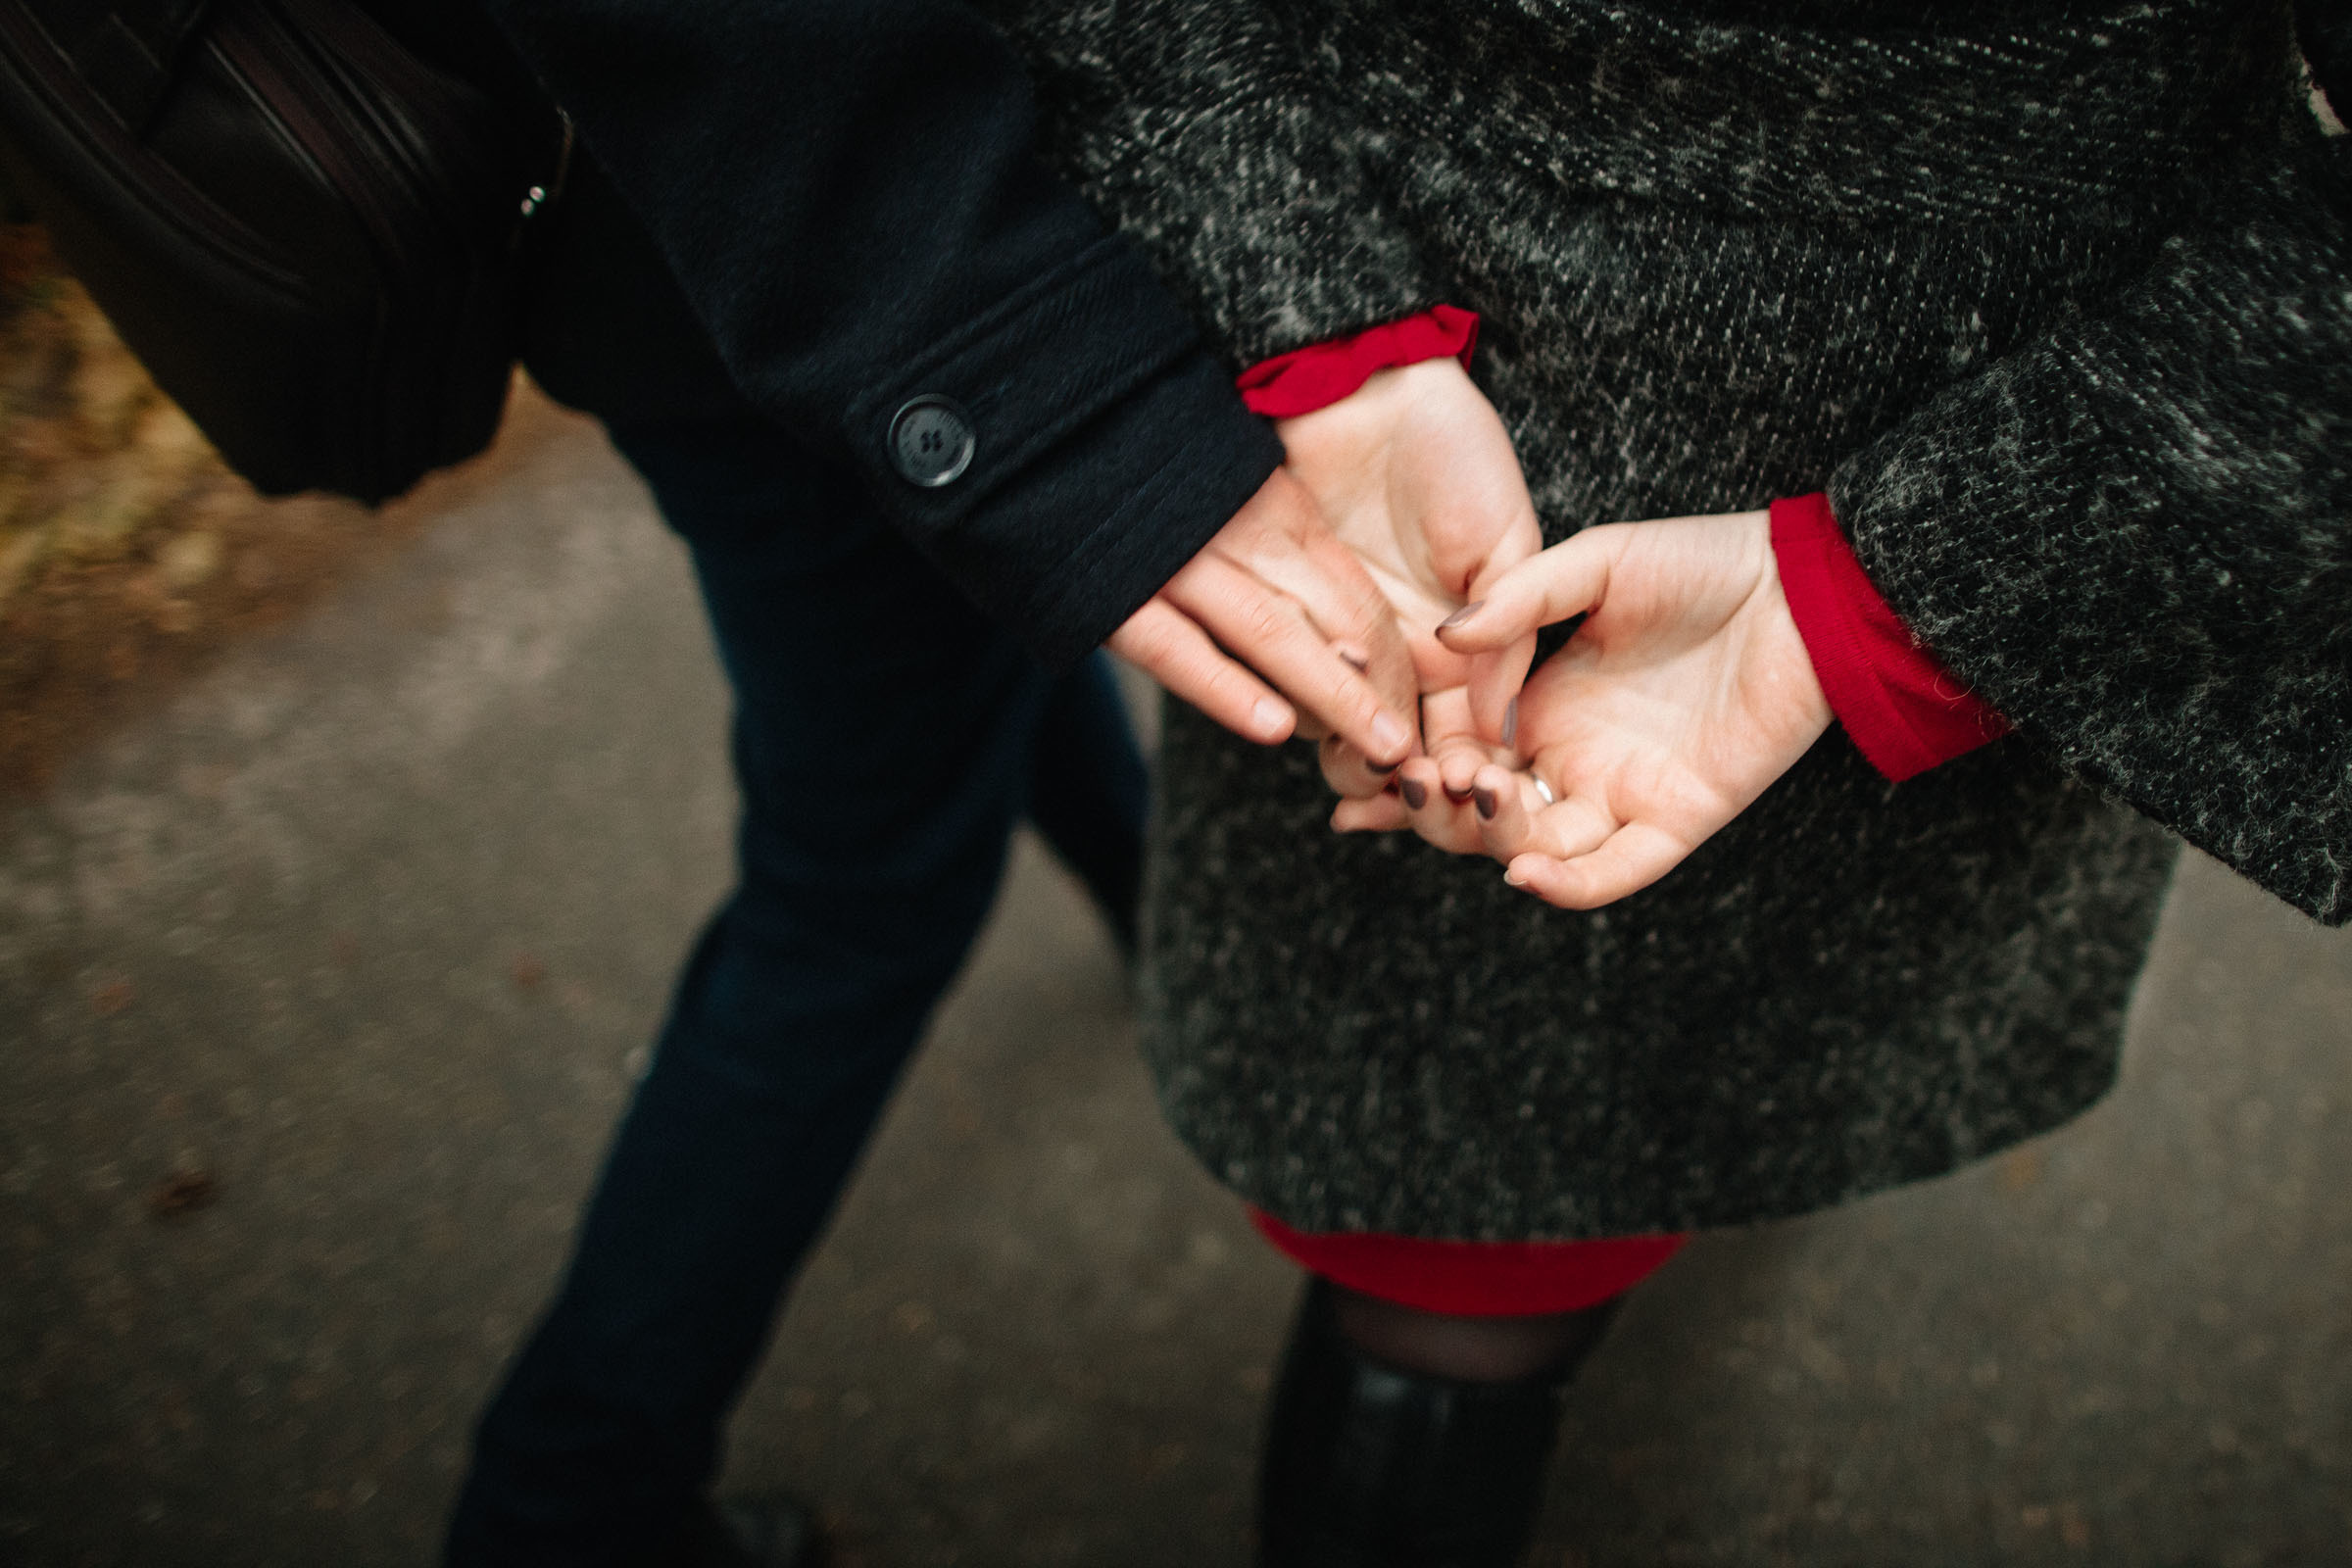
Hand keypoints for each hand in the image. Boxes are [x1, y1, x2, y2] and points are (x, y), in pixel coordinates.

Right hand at [1109, 466, 1418, 767]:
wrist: (1047, 441)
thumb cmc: (1150, 487)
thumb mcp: (1235, 499)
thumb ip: (1283, 556)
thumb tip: (1343, 649)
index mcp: (1275, 508)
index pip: (1355, 596)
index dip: (1392, 664)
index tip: (1413, 718)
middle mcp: (1236, 530)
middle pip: (1332, 616)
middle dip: (1378, 690)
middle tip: (1411, 753)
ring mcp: (1177, 561)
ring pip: (1270, 633)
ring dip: (1331, 696)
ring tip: (1375, 750)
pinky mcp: (1116, 594)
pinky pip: (1179, 648)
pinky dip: (1228, 689)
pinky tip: (1272, 728)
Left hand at [1250, 357, 1543, 814]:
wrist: (1367, 383)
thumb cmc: (1452, 450)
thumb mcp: (1504, 542)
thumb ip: (1510, 632)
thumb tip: (1503, 724)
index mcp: (1460, 647)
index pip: (1463, 734)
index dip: (1470, 770)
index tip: (1474, 793)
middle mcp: (1396, 654)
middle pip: (1399, 744)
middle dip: (1408, 778)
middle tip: (1415, 793)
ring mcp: (1335, 637)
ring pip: (1339, 725)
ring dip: (1354, 750)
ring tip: (1369, 769)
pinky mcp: (1281, 612)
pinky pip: (1284, 676)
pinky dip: (1298, 701)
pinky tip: (1306, 715)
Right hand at [1422, 508, 1832, 907]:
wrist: (1803, 588)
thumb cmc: (1704, 565)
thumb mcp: (1597, 564)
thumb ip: (1519, 600)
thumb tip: (1442, 637)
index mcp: (1541, 703)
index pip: (1459, 754)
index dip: (1414, 763)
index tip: (1370, 759)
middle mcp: (1572, 757)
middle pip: (1482, 815)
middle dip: (1438, 809)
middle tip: (1416, 783)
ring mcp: (1622, 792)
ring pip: (1537, 848)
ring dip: (1493, 840)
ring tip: (1472, 801)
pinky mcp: (1678, 817)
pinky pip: (1615, 871)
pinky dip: (1570, 885)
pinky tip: (1525, 874)